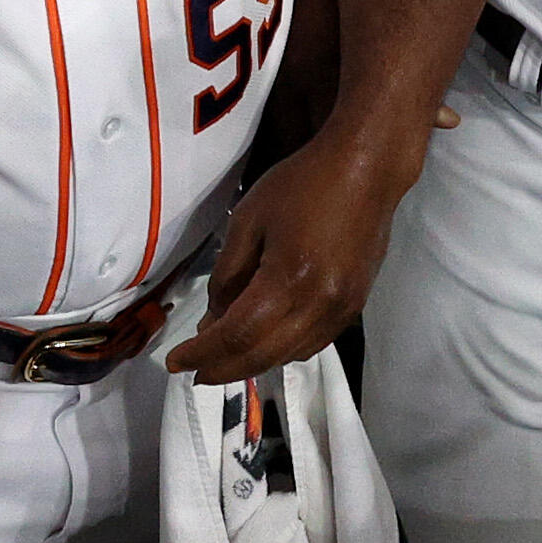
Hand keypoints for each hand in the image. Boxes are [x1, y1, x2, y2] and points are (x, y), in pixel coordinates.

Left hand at [168, 123, 422, 381]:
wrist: (367, 170)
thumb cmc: (301, 185)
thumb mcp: (248, 220)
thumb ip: (227, 275)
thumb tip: (212, 321)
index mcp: (289, 279)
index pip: (237, 335)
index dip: (202, 353)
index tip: (174, 362)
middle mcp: (319, 305)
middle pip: (263, 355)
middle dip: (223, 369)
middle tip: (194, 372)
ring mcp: (342, 310)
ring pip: (289, 355)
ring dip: (252, 364)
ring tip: (222, 360)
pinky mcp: (354, 307)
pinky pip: (313, 344)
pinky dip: (282, 351)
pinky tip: (263, 343)